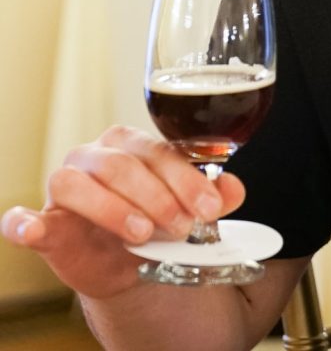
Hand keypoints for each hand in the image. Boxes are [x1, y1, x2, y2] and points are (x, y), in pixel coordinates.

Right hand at [0, 125, 244, 298]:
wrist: (130, 261)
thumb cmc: (158, 222)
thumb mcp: (189, 211)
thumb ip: (213, 198)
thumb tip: (233, 189)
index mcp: (134, 143)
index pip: (159, 153)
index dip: (185, 180)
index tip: (208, 208)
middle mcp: (97, 155)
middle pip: (122, 165)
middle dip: (156, 197)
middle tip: (180, 226)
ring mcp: (65, 184)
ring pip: (79, 183)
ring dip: (112, 209)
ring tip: (141, 233)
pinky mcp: (44, 220)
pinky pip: (22, 218)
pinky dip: (23, 222)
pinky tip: (35, 229)